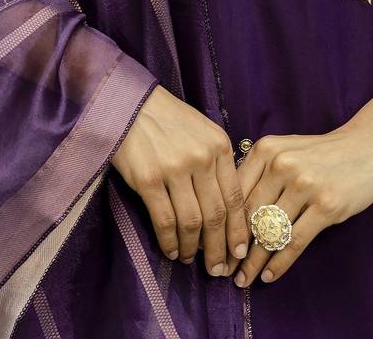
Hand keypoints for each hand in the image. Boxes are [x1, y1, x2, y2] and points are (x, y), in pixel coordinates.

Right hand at [109, 85, 249, 274]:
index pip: (235, 197)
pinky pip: (164, 220)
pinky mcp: (149, 179)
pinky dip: (170, 241)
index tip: (239, 252)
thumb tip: (228, 209)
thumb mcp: (204, 133)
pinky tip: (172, 250)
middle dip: (219, 248)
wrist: (133, 104)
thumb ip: (218, 164)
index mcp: (220, 146)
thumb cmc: (170, 120)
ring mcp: (175, 169)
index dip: (238, 230)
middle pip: (216, 215)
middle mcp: (202, 158)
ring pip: (192, 222)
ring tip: (191, 260)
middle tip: (217, 269)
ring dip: (193, 248)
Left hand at [221, 125, 372, 286]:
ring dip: (253, 261)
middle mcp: (282, 165)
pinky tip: (268, 275)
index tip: (210, 245)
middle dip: (233, 247)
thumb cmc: (320, 153)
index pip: (234, 193)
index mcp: (266, 150)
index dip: (220, 223)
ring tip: (242, 279)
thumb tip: (228, 211)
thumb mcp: (284, 150)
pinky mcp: (327, 206)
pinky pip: (295, 242)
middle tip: (222, 269)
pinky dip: (279, 263)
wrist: (366, 146)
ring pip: (270, 232)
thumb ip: (258, 173)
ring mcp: (305, 185)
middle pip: (249, 215)